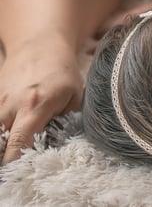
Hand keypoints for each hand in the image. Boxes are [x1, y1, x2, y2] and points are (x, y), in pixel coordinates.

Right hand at [0, 42, 81, 164]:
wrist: (38, 44)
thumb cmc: (62, 71)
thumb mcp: (75, 95)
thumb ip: (68, 122)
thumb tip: (64, 146)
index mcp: (34, 106)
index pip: (18, 143)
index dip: (17, 164)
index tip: (23, 176)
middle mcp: (10, 106)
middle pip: (0, 142)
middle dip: (7, 158)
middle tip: (20, 170)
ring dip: (3, 144)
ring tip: (16, 154)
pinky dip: (0, 132)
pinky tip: (10, 138)